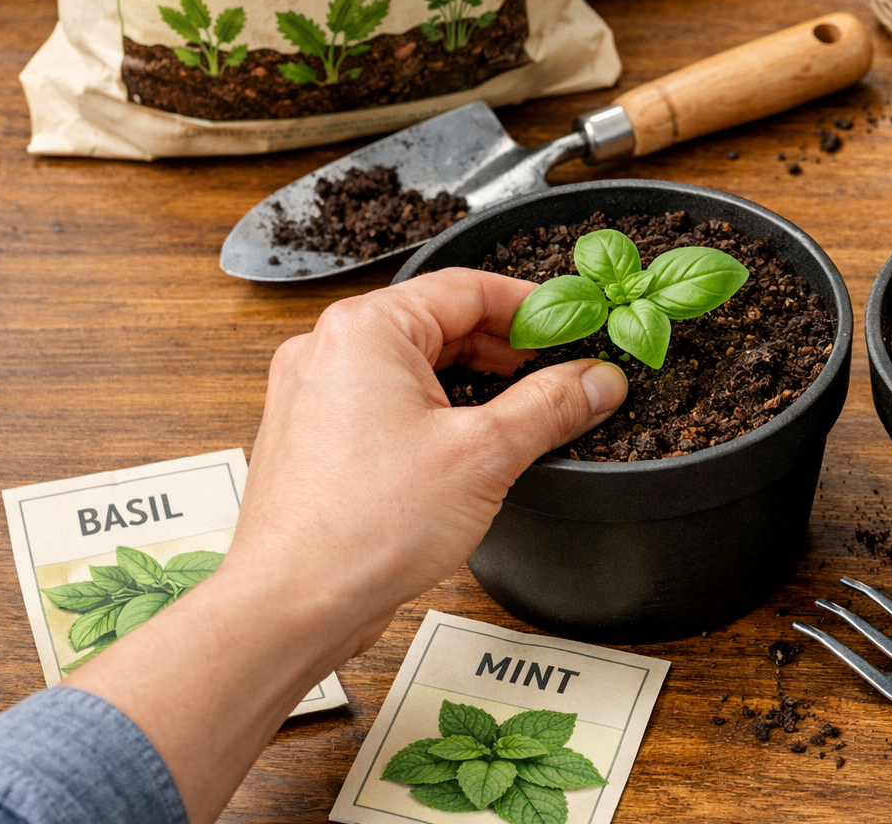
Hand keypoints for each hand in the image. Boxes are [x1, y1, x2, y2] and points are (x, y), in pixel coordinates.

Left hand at [68, 267, 625, 822]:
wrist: (291, 604)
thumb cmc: (366, 527)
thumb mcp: (485, 455)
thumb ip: (551, 406)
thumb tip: (599, 379)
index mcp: (365, 329)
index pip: (466, 288)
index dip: (531, 305)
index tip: (572, 326)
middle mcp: (328, 349)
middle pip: (438, 323)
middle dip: (504, 348)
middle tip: (559, 372)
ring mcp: (313, 392)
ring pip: (412, 365)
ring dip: (471, 381)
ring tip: (522, 411)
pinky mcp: (313, 436)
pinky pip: (384, 401)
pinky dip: (433, 410)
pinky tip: (469, 445)